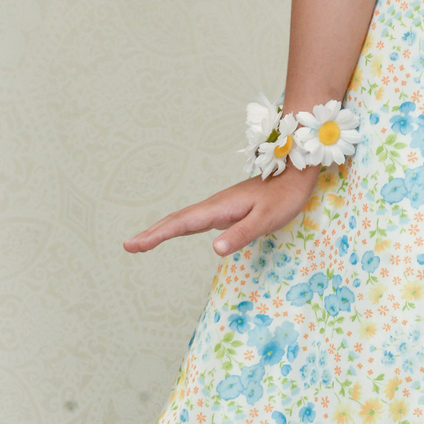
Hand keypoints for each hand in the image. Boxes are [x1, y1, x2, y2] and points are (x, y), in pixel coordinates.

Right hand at [124, 164, 319, 257]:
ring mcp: (219, 207)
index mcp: (220, 208)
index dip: (157, 235)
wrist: (295, 172)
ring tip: (141, 243)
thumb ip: (242, 234)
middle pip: (177, 220)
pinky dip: (177, 226)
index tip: (133, 245)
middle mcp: (214, 206)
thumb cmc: (284, 197)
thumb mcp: (267, 219)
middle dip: (152, 233)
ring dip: (161, 229)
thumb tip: (214, 250)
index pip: (182, 224)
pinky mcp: (226, 210)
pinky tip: (172, 231)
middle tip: (128, 246)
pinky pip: (195, 219)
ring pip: (184, 219)